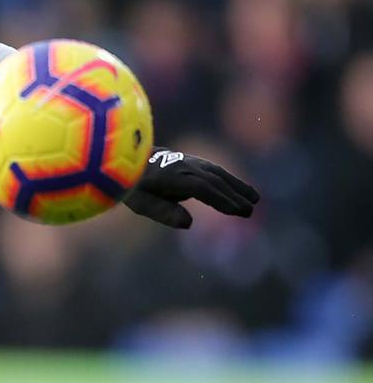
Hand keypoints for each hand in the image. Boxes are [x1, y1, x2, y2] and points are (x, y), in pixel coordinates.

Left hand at [124, 148, 260, 228]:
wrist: (128, 158)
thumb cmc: (132, 184)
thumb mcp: (139, 201)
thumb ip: (162, 211)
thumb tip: (188, 224)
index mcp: (170, 176)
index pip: (200, 187)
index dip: (218, 199)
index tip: (235, 211)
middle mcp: (183, 166)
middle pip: (212, 181)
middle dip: (232, 195)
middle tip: (249, 211)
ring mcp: (189, 162)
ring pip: (217, 173)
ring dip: (236, 186)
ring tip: (254, 200)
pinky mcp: (194, 162)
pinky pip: (215, 170)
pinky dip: (231, 179)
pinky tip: (243, 190)